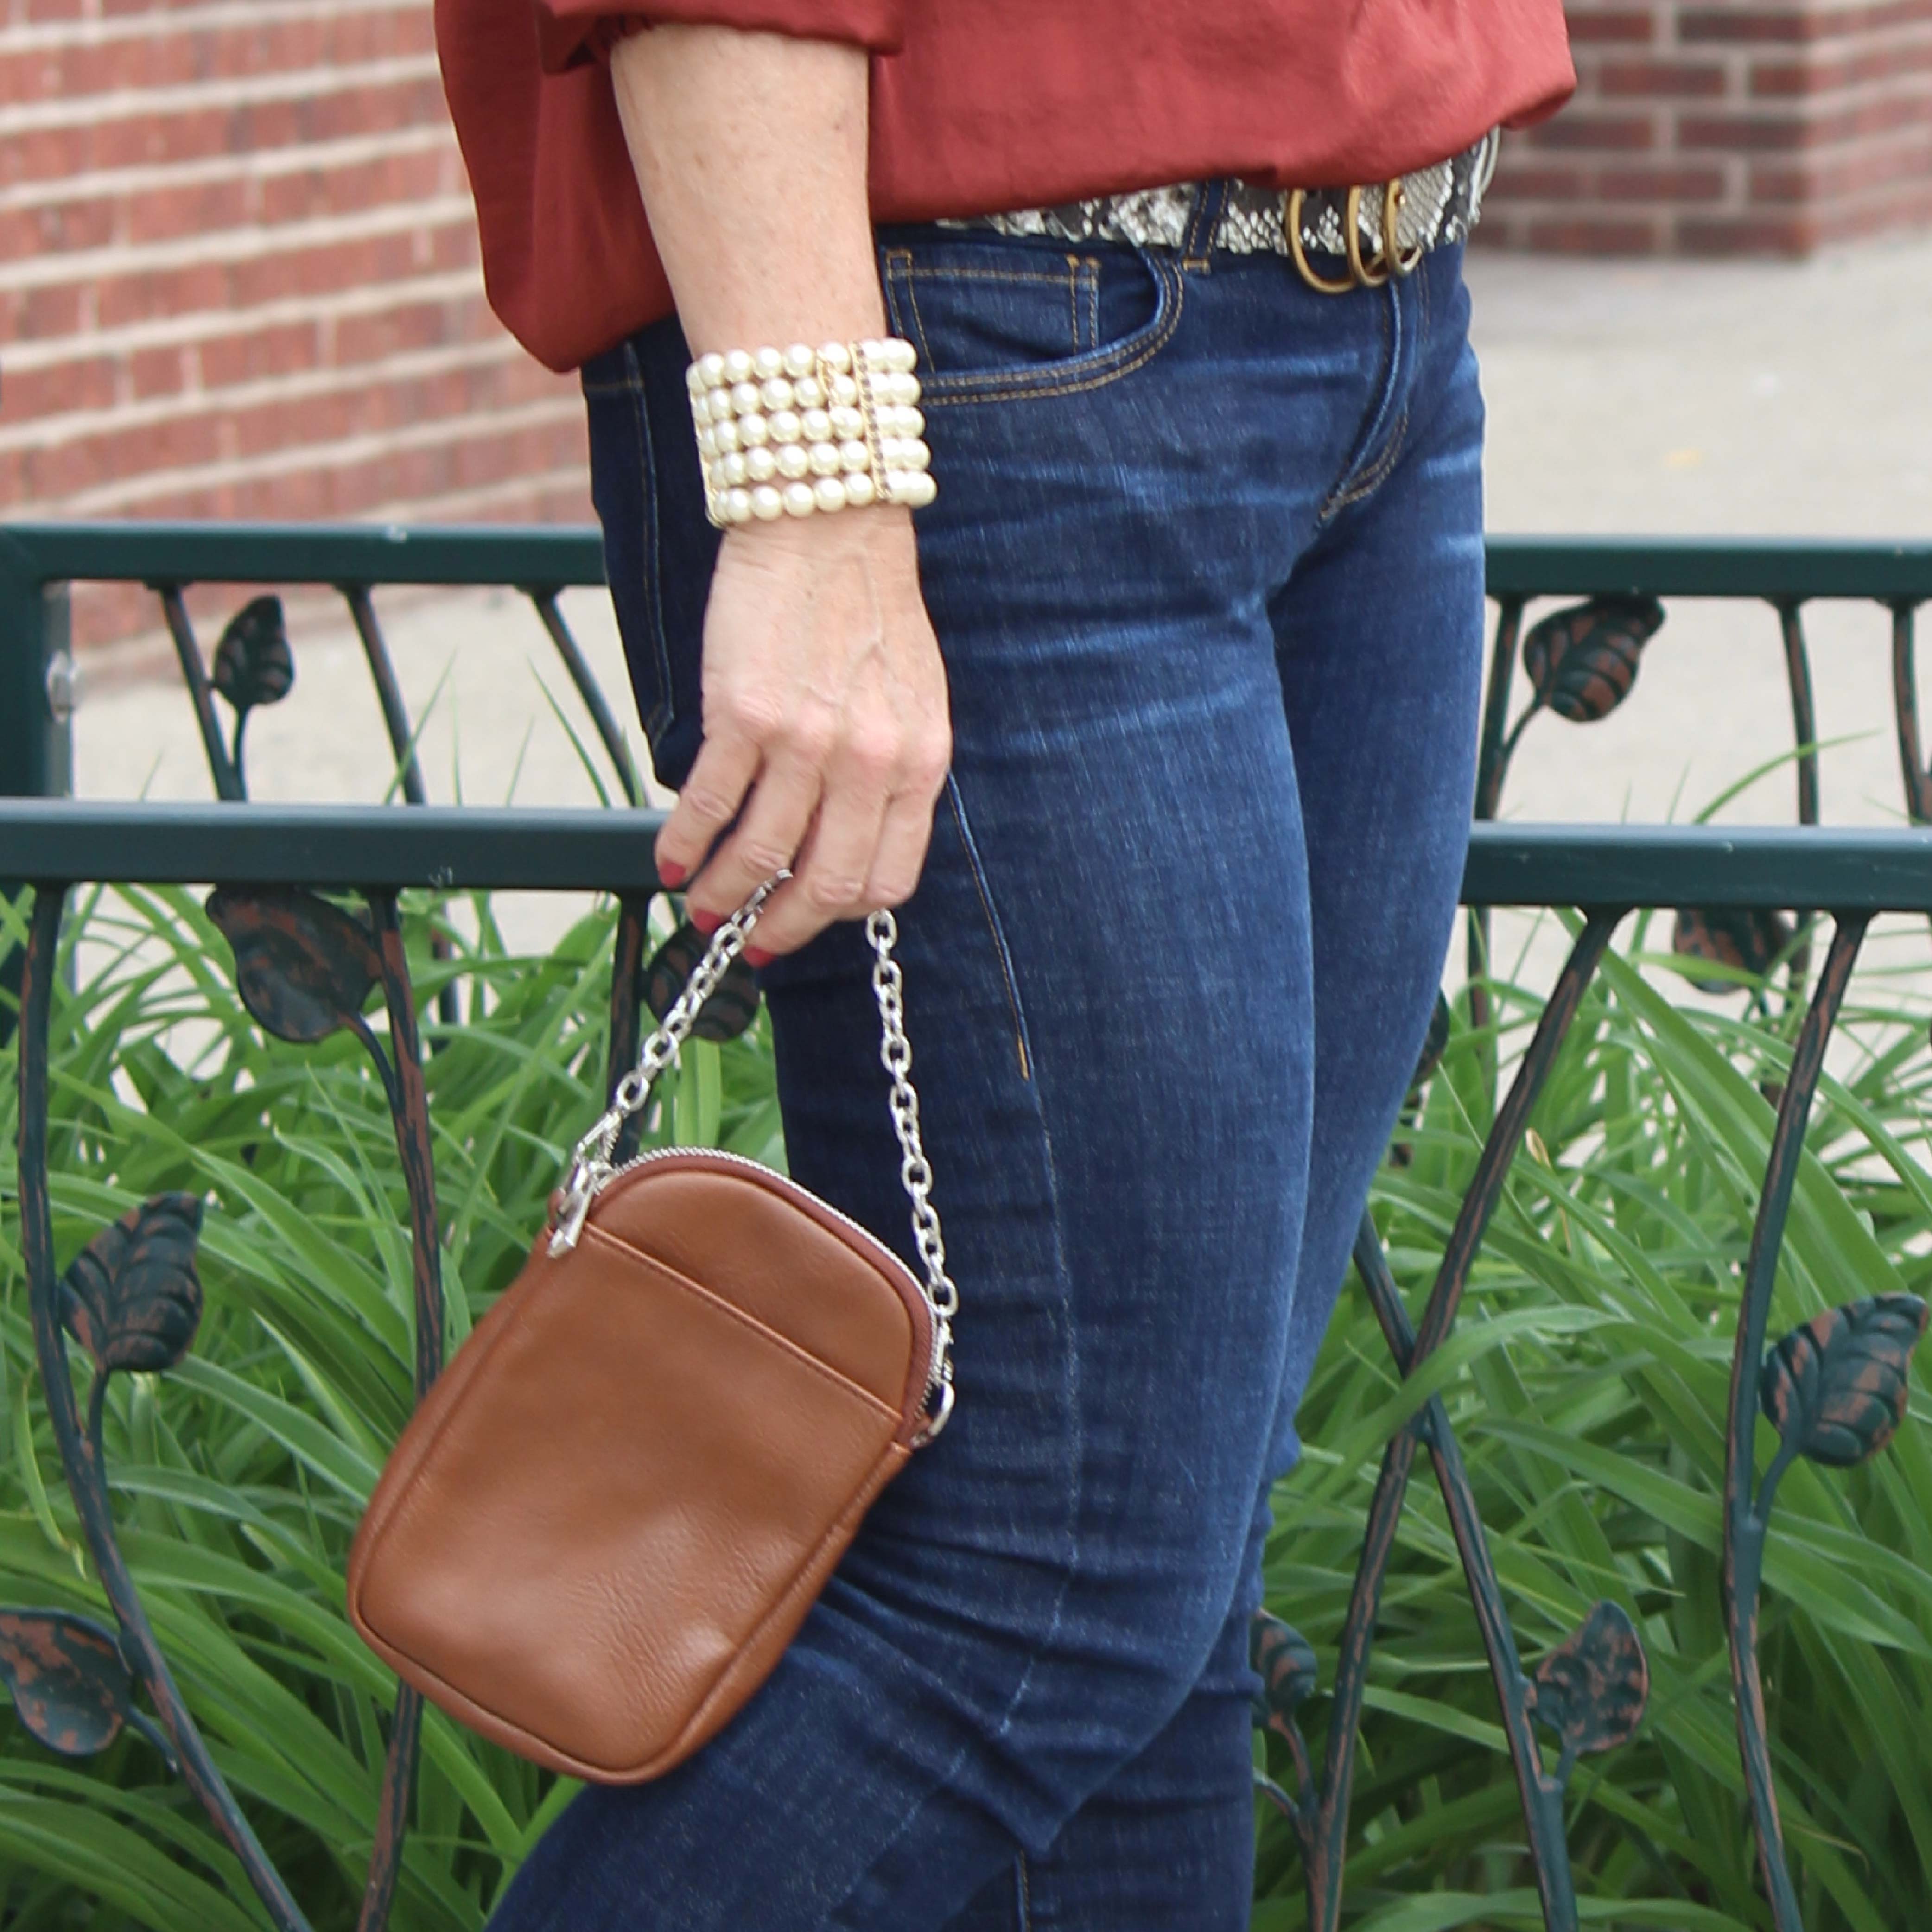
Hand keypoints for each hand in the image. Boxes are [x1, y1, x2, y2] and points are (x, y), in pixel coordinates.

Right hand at [655, 506, 951, 959]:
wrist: (829, 524)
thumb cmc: (869, 610)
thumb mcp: (913, 701)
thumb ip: (891, 773)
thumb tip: (845, 840)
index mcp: (919, 763)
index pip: (888, 878)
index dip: (844, 915)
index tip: (810, 921)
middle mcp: (869, 762)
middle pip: (826, 884)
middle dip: (783, 928)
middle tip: (750, 943)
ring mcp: (806, 742)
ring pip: (760, 855)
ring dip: (724, 895)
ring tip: (702, 907)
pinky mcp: (743, 715)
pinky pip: (709, 803)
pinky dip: (685, 843)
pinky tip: (671, 858)